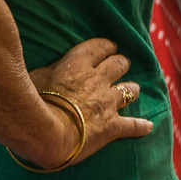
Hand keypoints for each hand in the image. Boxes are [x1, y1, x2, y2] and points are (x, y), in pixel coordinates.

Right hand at [26, 38, 151, 167]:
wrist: (45, 132)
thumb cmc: (32, 103)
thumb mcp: (35, 77)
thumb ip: (49, 71)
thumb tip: (50, 70)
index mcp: (77, 65)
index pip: (99, 48)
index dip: (106, 47)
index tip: (108, 48)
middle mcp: (97, 80)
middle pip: (118, 64)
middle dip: (121, 63)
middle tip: (121, 65)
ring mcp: (107, 103)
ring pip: (129, 90)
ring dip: (131, 89)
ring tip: (133, 90)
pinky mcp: (112, 126)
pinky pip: (133, 125)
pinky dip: (141, 126)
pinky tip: (147, 126)